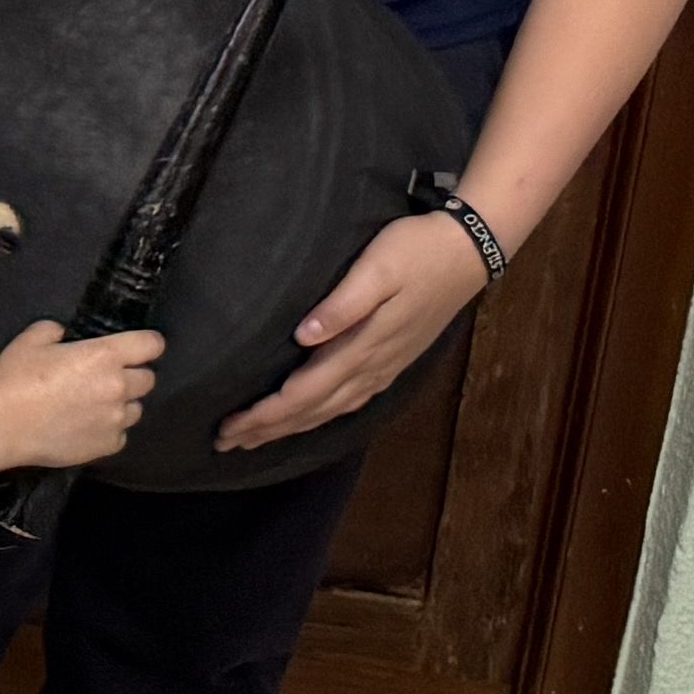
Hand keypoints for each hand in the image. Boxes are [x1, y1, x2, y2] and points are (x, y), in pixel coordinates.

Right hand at [0, 317, 163, 475]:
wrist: (0, 426)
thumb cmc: (15, 379)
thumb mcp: (29, 341)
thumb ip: (54, 330)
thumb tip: (64, 335)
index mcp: (104, 356)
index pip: (151, 344)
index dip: (148, 343)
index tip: (138, 347)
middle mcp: (118, 387)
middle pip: (148, 379)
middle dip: (132, 375)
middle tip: (107, 377)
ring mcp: (115, 420)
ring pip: (136, 409)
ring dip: (122, 404)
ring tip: (97, 406)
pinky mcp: (107, 445)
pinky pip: (120, 435)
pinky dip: (109, 430)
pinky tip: (87, 427)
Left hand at [216, 208, 489, 452]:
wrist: (469, 252)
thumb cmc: (416, 251)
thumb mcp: (377, 268)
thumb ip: (342, 304)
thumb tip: (303, 336)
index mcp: (362, 346)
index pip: (303, 393)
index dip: (266, 415)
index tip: (229, 428)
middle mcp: (372, 367)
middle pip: (312, 411)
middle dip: (267, 430)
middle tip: (224, 442)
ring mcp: (385, 368)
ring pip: (330, 411)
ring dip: (291, 428)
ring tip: (254, 439)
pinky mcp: (392, 361)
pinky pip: (350, 402)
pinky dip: (320, 417)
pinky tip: (308, 420)